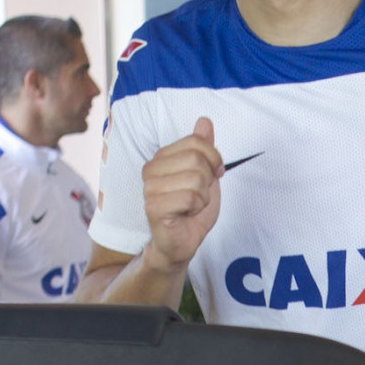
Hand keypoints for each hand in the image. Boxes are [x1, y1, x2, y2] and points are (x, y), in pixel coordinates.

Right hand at [142, 117, 223, 269]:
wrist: (180, 243)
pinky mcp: (153, 206)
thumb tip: (204, 121)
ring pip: (195, 180)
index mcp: (162, 157)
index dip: (213, 159)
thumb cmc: (190, 211)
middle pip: (196, 159)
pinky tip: (186, 215)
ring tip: (191, 207)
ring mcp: (150, 187)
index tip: (213, 175)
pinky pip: (189, 198)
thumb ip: (204, 148)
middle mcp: (151, 169)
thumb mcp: (204, 175)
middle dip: (207, 181)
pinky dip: (196, 209)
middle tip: (199, 195)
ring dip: (202, 197)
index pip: (196, 142)